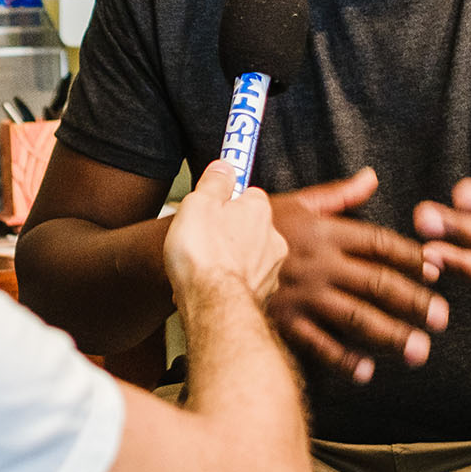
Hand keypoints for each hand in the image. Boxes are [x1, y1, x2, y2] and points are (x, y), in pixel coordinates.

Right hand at [164, 161, 288, 303]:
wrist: (212, 305)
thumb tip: (224, 166)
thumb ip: (214, 182)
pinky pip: (246, 282)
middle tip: (204, 238)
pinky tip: (212, 285)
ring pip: (251, 256)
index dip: (228, 199)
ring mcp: (270, 270)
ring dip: (232, 258)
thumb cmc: (204, 254)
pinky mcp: (263, 295)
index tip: (213, 203)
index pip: (250, 194)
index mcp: (259, 211)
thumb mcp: (198, 203)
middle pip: (251, 226)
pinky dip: (232, 282)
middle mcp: (273, 239)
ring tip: (205, 265)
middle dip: (231, 231)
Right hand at [267, 168, 447, 382]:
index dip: (411, 257)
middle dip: (414, 301)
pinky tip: (366, 371)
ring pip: (357, 316)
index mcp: (325, 230)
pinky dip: (343, 359)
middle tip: (442, 319)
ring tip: (418, 350)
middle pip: (377, 282)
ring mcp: (302, 294)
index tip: (436, 270)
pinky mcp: (283, 319)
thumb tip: (372, 177)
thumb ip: (337, 194)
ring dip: (391, 334)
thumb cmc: (249, 224)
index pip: (379, 243)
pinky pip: (319, 343)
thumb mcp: (295, 201)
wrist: (202, 252)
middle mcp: (319, 262)